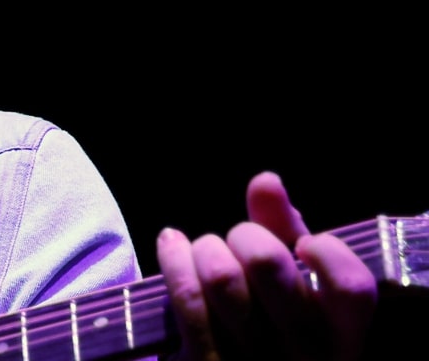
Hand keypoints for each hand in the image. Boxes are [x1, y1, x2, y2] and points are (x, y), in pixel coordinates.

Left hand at [155, 171, 378, 360]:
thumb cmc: (272, 324)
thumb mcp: (295, 286)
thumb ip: (286, 233)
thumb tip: (266, 180)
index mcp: (341, 338)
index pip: (352, 288)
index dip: (326, 252)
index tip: (304, 243)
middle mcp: (304, 355)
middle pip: (267, 264)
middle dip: (245, 235)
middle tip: (239, 241)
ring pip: (221, 277)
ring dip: (206, 247)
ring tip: (203, 249)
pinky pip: (187, 298)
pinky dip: (174, 258)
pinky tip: (172, 244)